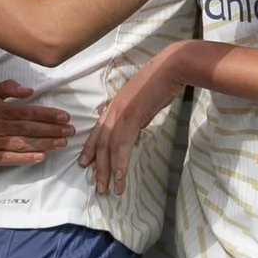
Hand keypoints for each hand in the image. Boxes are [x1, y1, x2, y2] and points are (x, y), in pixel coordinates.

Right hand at [0, 85, 71, 170]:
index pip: (28, 111)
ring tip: (62, 143)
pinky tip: (41, 157)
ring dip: (44, 144)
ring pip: (23, 143)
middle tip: (71, 131)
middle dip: (52, 129)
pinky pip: (9, 159)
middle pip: (29, 128)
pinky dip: (25, 158)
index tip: (65, 116)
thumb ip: (7, 89)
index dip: (48, 114)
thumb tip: (29, 90)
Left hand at [80, 48, 186, 195]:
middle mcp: (113, 109)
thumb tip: (137, 126)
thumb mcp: (144, 101)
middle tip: (98, 186)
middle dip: (98, 166)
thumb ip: (137, 115)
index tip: (85, 163)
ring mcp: (120, 113)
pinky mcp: (131, 117)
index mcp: (114, 105)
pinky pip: (122, 146)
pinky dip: (121, 164)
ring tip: (108, 189)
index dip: (90, 148)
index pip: (98, 130)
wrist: (172, 68)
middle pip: (100, 143)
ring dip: (108, 171)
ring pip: (108, 148)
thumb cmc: (162, 81)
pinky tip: (120, 178)